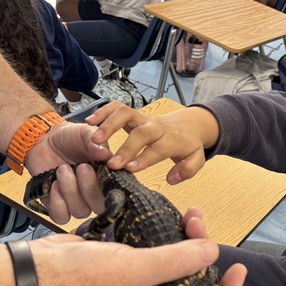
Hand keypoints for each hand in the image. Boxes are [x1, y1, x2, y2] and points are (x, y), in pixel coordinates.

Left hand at [24, 123, 113, 223]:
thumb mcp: (85, 134)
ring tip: (62, 169)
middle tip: (81, 167)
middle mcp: (95, 193)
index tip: (101, 172)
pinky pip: (61, 217)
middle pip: (99, 207)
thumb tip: (107, 154)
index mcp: (107, 177)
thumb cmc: (69, 138)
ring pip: (80, 212)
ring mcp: (76, 201)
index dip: (111, 188)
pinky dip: (57, 203)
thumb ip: (96, 143)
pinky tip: (54, 185)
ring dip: (70, 191)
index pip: (116, 193)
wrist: (45, 140)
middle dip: (89, 188)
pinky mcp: (58, 206)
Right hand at [32, 220, 244, 285]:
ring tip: (191, 213)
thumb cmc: (82, 280)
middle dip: (200, 252)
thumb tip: (212, 252)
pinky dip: (163, 235)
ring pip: (172, 263)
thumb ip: (176, 261)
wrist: (36, 271)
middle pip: (188, 281)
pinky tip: (172, 218)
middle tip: (200, 223)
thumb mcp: (136, 269)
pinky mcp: (124, 265)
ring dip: (184, 239)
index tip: (237, 269)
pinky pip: (153, 251)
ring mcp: (136, 285)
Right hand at [86, 101, 219, 183]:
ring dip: (109, 124)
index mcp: (171, 140)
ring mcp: (144, 118)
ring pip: (126, 113)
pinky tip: (90, 122)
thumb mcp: (196, 158)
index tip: (128, 168)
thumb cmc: (188, 145)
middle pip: (140, 132)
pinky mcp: (134, 114)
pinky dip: (104, 111)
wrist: (189, 123)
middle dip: (125, 147)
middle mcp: (156, 127)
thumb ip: (188, 169)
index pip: (158, 149)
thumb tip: (171, 179)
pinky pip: (118, 107)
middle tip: (110, 163)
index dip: (143, 158)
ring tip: (94, 139)